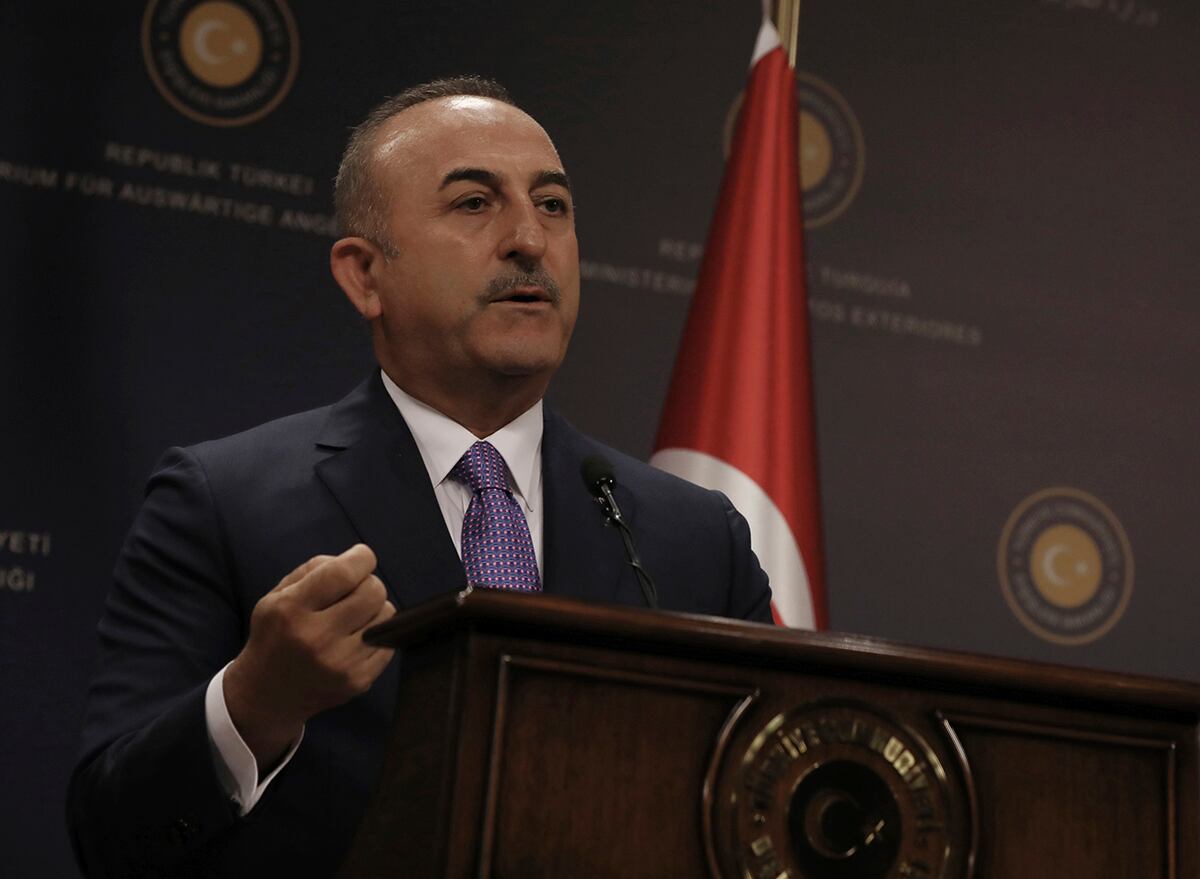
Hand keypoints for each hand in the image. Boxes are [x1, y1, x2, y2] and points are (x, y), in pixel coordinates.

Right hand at [223, 544, 395, 767]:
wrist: (267, 694)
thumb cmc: (276, 635)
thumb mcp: (277, 595)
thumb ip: (315, 569)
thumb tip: (357, 560)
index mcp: (291, 610)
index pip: (343, 573)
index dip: (361, 558)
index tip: (361, 557)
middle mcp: (317, 638)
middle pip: (373, 591)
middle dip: (368, 583)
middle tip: (354, 591)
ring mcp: (341, 663)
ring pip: (386, 614)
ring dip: (374, 609)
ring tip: (353, 617)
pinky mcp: (359, 681)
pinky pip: (389, 642)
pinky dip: (377, 634)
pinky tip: (356, 639)